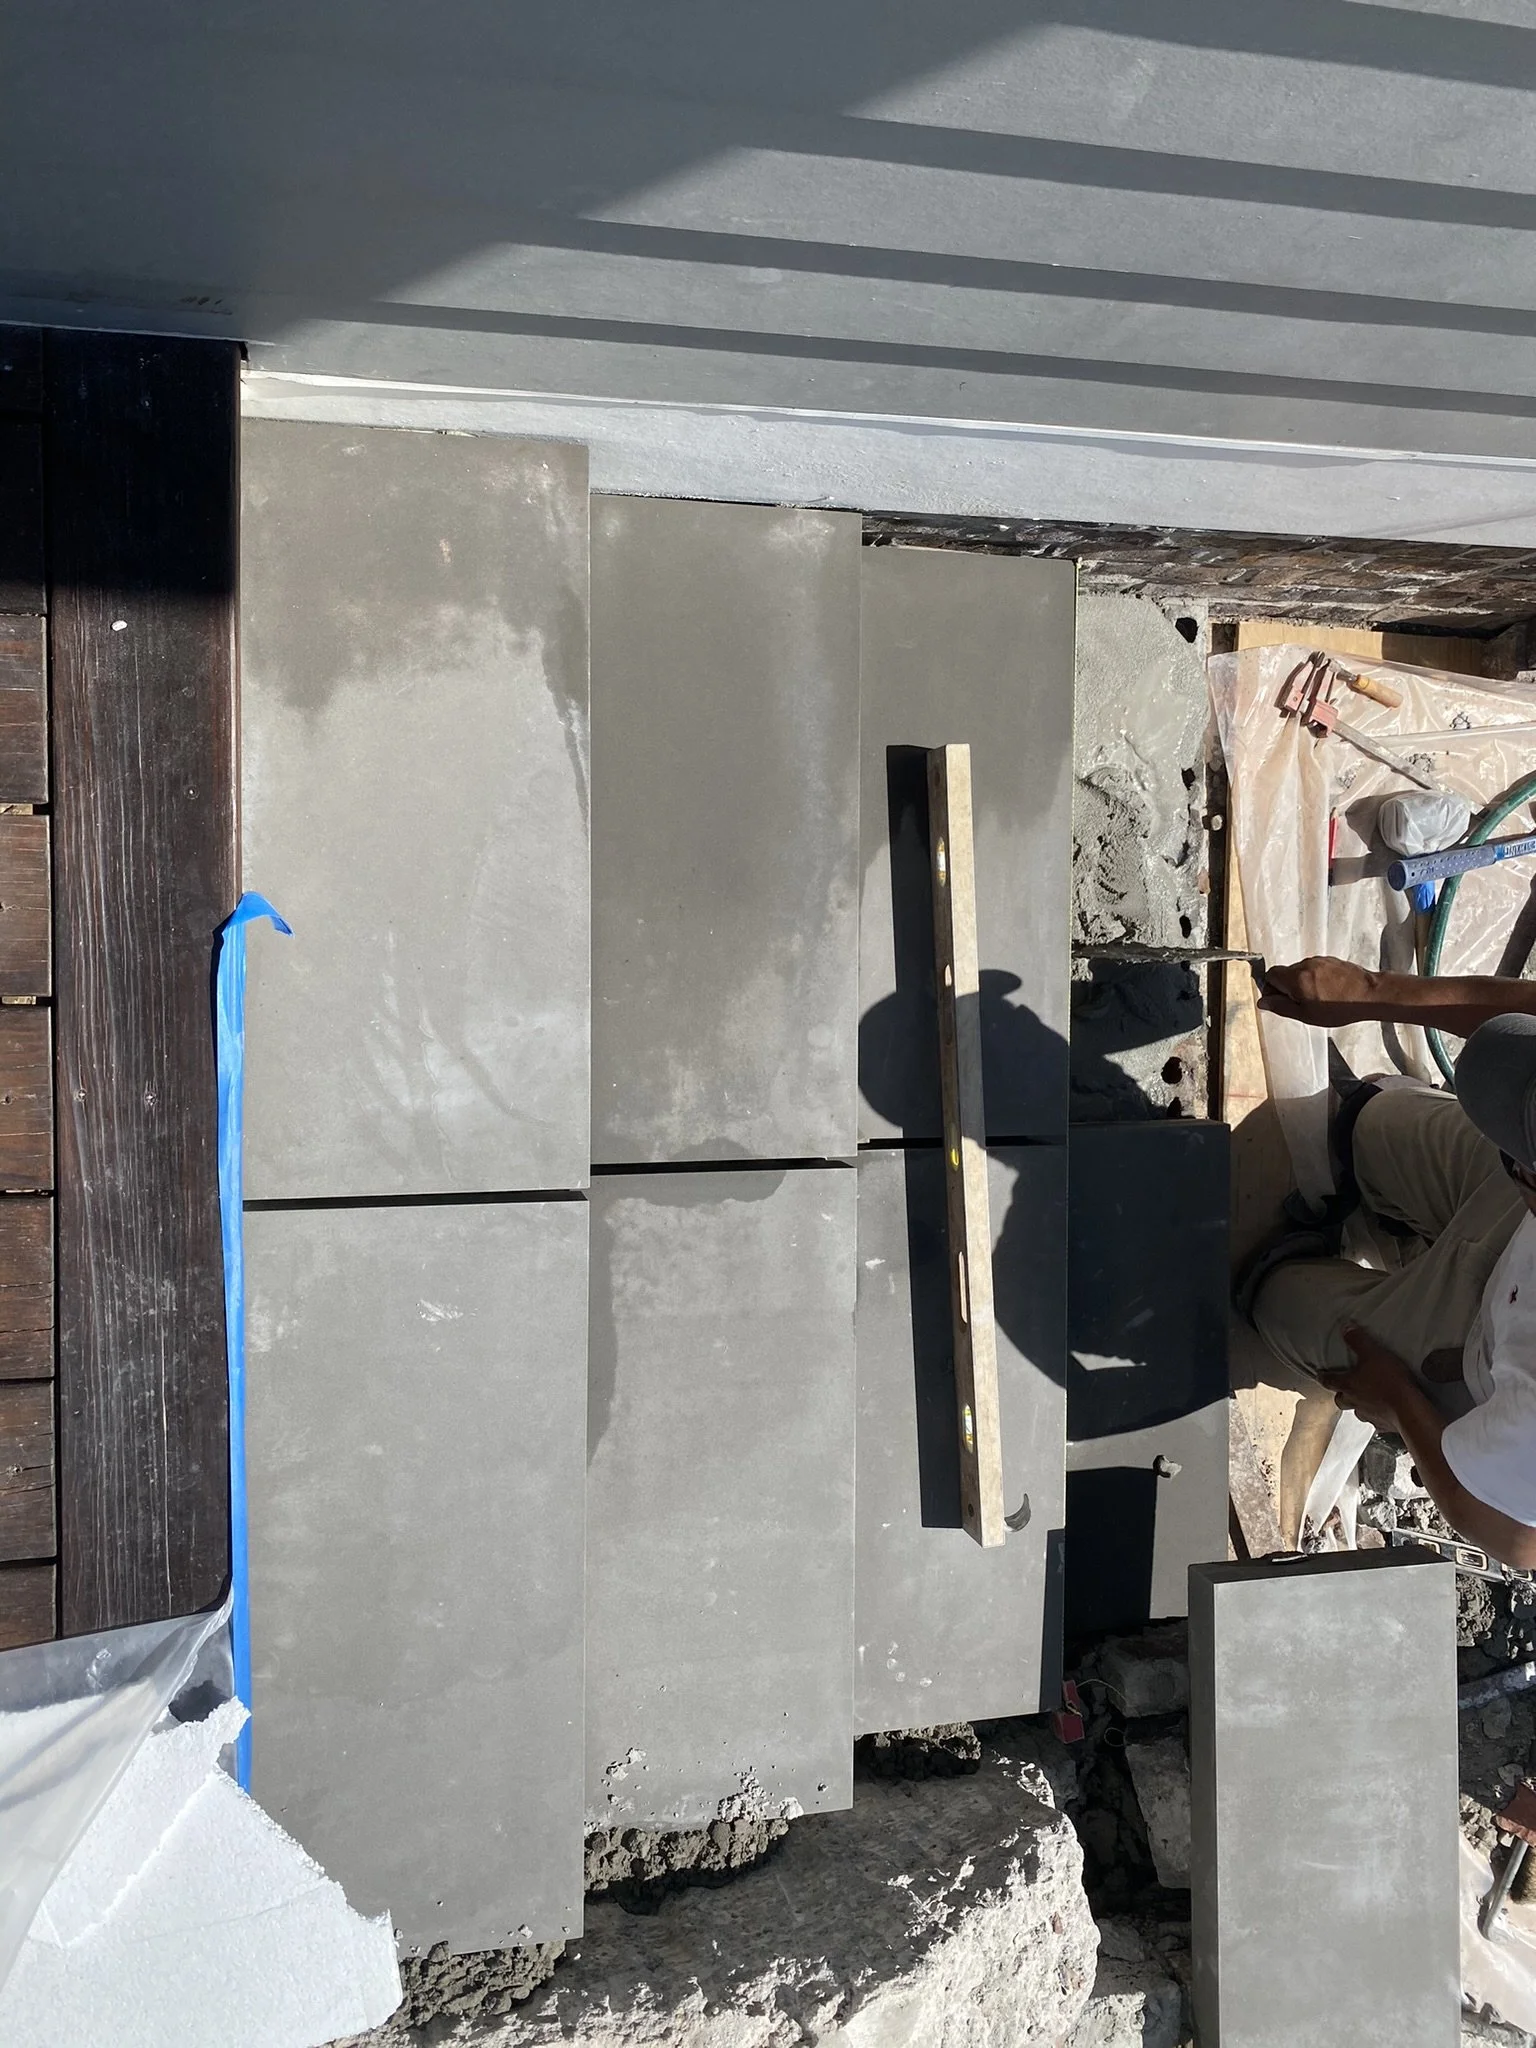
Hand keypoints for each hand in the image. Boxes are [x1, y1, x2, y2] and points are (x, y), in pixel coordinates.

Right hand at [1260, 956, 1381, 1026]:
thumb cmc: (1339, 1008)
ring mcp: (1320, 960)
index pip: (1270, 975)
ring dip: (1302, 983)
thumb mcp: (1306, 1015)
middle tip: (1301, 1004)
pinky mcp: (1332, 960)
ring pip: (1301, 971)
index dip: (1271, 988)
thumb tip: (1263, 1002)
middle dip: (1287, 987)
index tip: (1280, 1000)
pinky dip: (1316, 979)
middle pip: (1285, 973)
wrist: (1369, 995)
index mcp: (1295, 977)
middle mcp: (1305, 964)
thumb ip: (1281, 1007)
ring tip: (1318, 999)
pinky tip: (1328, 992)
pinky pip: (1315, 968)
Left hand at [1317, 1324, 1415, 1429]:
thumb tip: (1345, 1327)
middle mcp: (1354, 1403)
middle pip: (1341, 1400)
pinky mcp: (1383, 1426)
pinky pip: (1377, 1421)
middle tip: (1345, 1389)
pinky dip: (1379, 1416)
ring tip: (1369, 1399)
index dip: (1323, 1376)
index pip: (1329, 1380)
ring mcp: (1368, 1416)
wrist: (1408, 1410)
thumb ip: (1358, 1340)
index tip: (1319, 1374)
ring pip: (1358, 1411)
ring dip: (1361, 1405)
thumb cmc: (1388, 1381)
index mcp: (1348, 1385)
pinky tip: (1386, 1411)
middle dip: (1341, 1394)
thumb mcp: (1373, 1353)